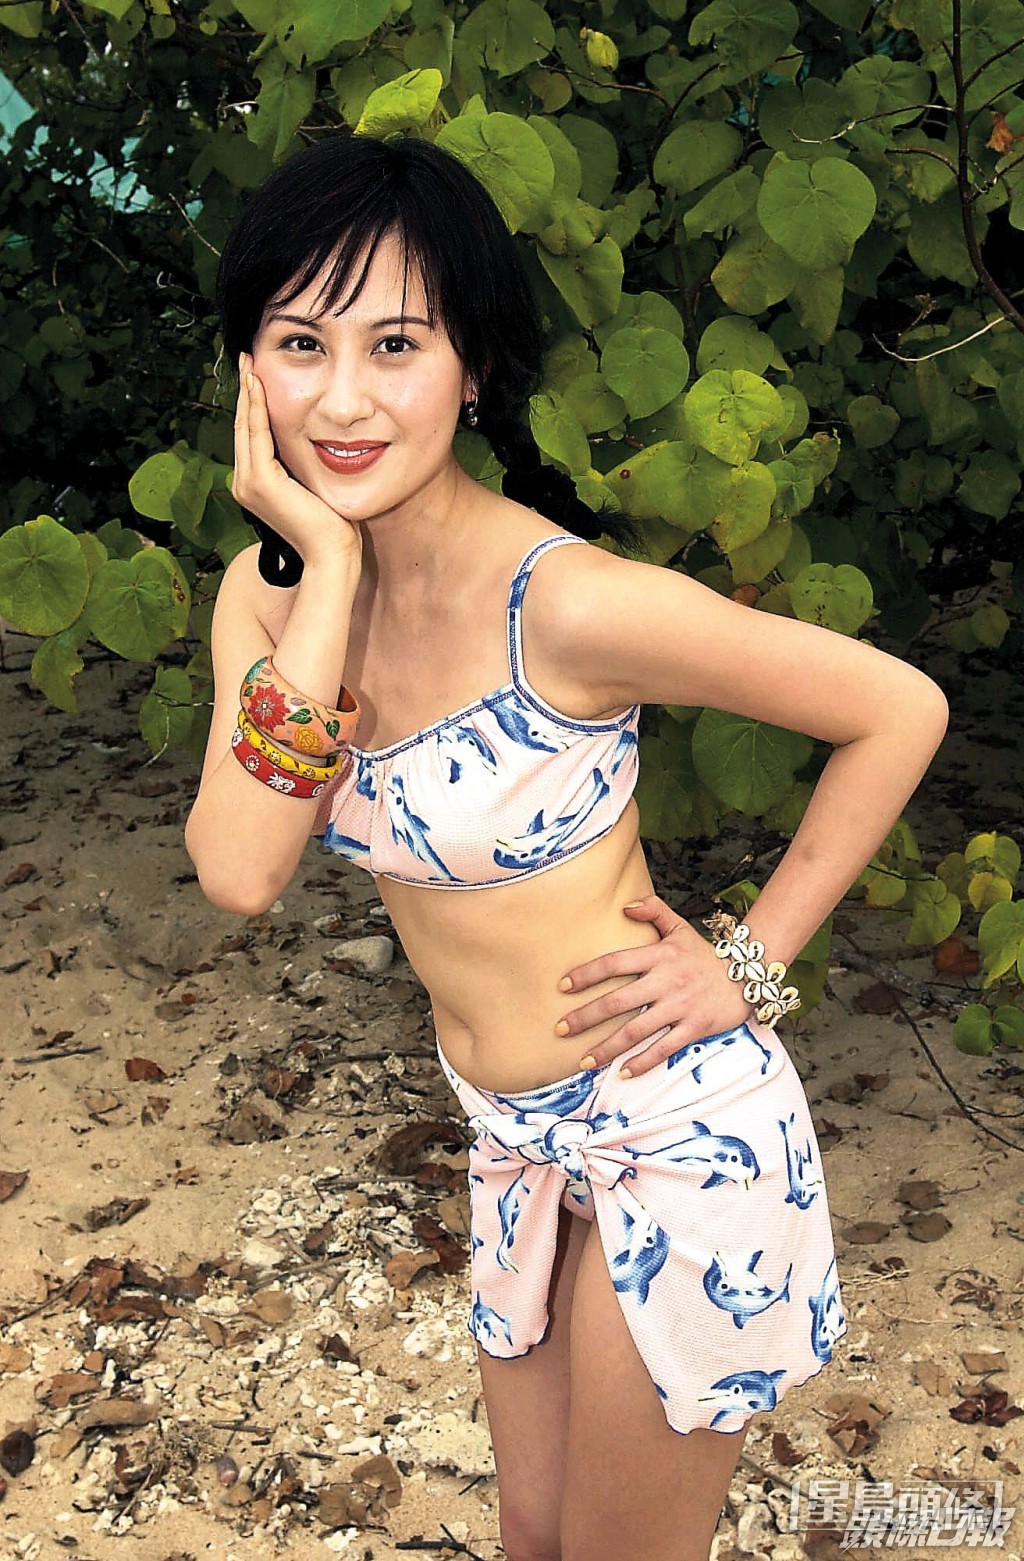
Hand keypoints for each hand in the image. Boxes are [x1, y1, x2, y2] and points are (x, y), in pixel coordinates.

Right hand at [232, 353, 361, 570]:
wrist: (332, 553)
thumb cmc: (332, 525)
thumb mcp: (313, 484)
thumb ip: (303, 464)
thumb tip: (313, 439)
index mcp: (255, 484)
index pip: (251, 436)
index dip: (252, 404)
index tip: (256, 375)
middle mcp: (244, 483)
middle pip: (243, 426)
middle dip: (246, 391)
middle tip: (247, 358)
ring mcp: (248, 484)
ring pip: (245, 426)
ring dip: (248, 392)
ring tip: (249, 363)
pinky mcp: (260, 482)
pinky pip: (256, 434)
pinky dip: (257, 408)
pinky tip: (259, 384)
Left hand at [555, 893, 752, 1078]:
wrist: (748, 975)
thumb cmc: (706, 955)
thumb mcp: (680, 927)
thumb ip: (653, 910)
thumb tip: (624, 905)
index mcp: (659, 956)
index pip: (614, 963)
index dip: (587, 974)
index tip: (562, 986)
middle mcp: (666, 981)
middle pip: (618, 1002)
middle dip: (586, 1017)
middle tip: (561, 1028)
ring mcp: (680, 1006)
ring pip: (637, 1031)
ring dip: (607, 1047)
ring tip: (584, 1060)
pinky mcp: (695, 1027)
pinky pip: (665, 1048)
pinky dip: (643, 1062)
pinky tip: (623, 1072)